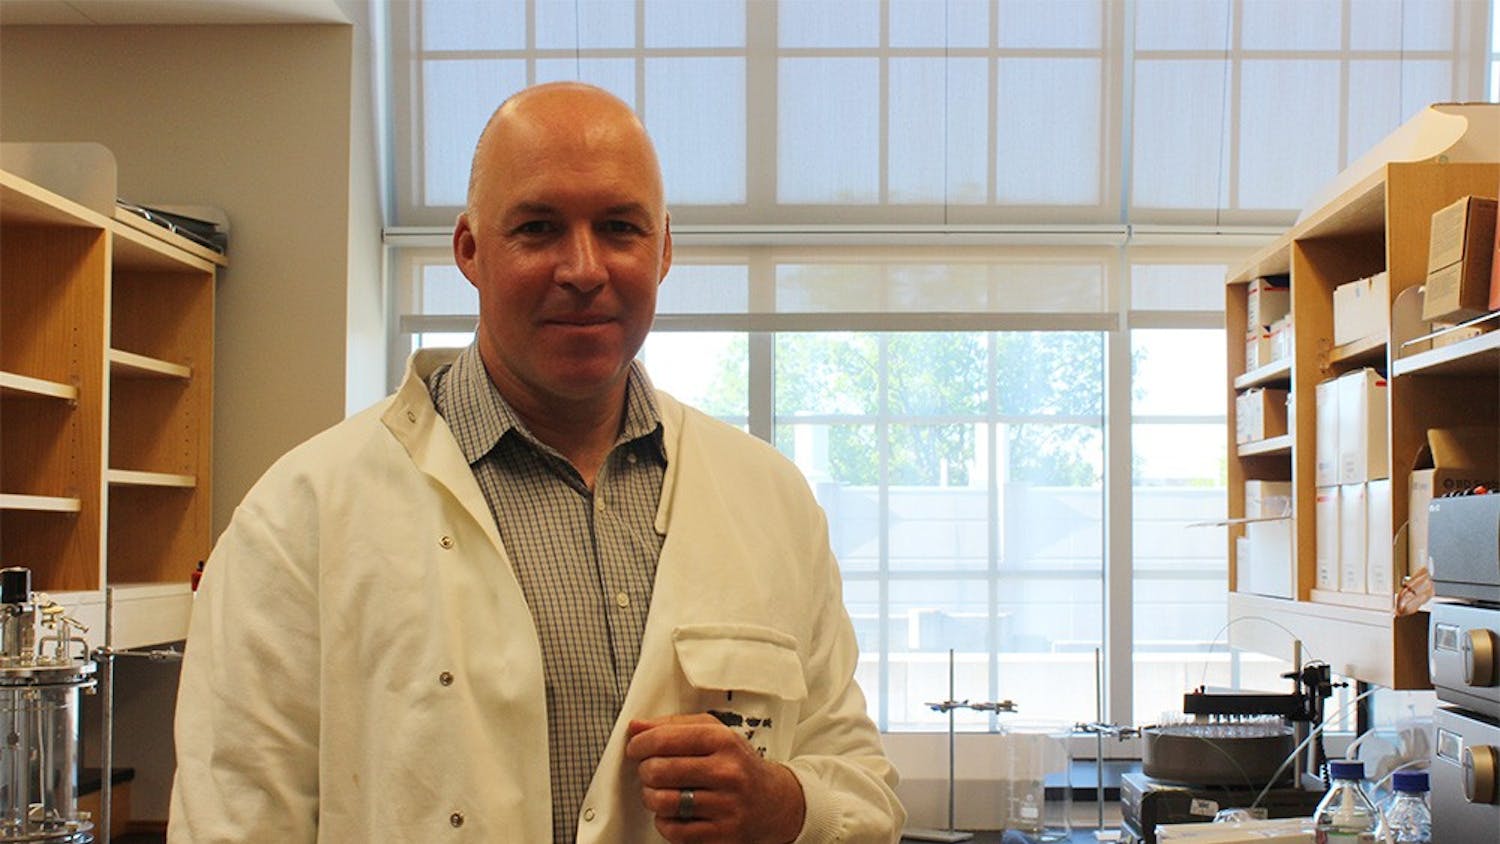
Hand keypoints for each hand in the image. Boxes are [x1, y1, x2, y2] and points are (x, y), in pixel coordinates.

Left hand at [625, 713, 804, 843]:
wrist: (773, 802)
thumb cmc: (736, 763)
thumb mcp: (713, 732)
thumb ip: (673, 725)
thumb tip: (635, 726)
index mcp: (722, 740)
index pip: (665, 739)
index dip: (640, 744)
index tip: (635, 748)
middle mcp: (727, 772)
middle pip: (659, 770)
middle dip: (645, 771)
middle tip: (649, 771)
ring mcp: (726, 805)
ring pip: (663, 802)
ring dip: (651, 797)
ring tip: (659, 792)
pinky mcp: (722, 834)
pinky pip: (674, 830)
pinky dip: (664, 822)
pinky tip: (674, 812)